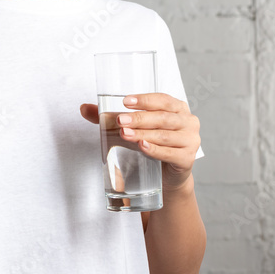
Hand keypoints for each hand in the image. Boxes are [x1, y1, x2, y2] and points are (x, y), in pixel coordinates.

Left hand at [79, 93, 200, 191]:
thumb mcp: (132, 127)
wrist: (166, 174)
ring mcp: (190, 141)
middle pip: (163, 117)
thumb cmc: (150, 143)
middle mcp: (188, 122)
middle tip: (120, 120)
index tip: (125, 101)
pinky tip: (143, 147)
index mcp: (177, 108)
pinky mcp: (187, 159)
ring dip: (143, 134)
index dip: (144, 99)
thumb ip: (109, 118)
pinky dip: (155, 150)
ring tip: (125, 134)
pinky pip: (171, 153)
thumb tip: (83, 108)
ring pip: (165, 135)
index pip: (162, 99)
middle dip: (140, 118)